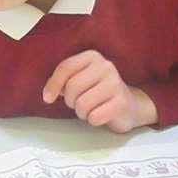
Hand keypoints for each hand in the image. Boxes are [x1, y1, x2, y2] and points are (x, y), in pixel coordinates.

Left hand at [42, 50, 157, 130]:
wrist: (130, 105)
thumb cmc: (98, 92)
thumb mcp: (80, 78)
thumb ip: (63, 80)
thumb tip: (48, 94)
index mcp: (92, 57)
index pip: (65, 67)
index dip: (53, 85)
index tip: (48, 98)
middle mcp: (106, 66)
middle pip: (72, 87)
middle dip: (70, 101)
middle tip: (79, 103)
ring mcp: (116, 84)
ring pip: (82, 104)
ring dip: (82, 112)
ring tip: (91, 108)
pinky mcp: (122, 103)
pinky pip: (94, 117)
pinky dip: (93, 120)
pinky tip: (101, 114)